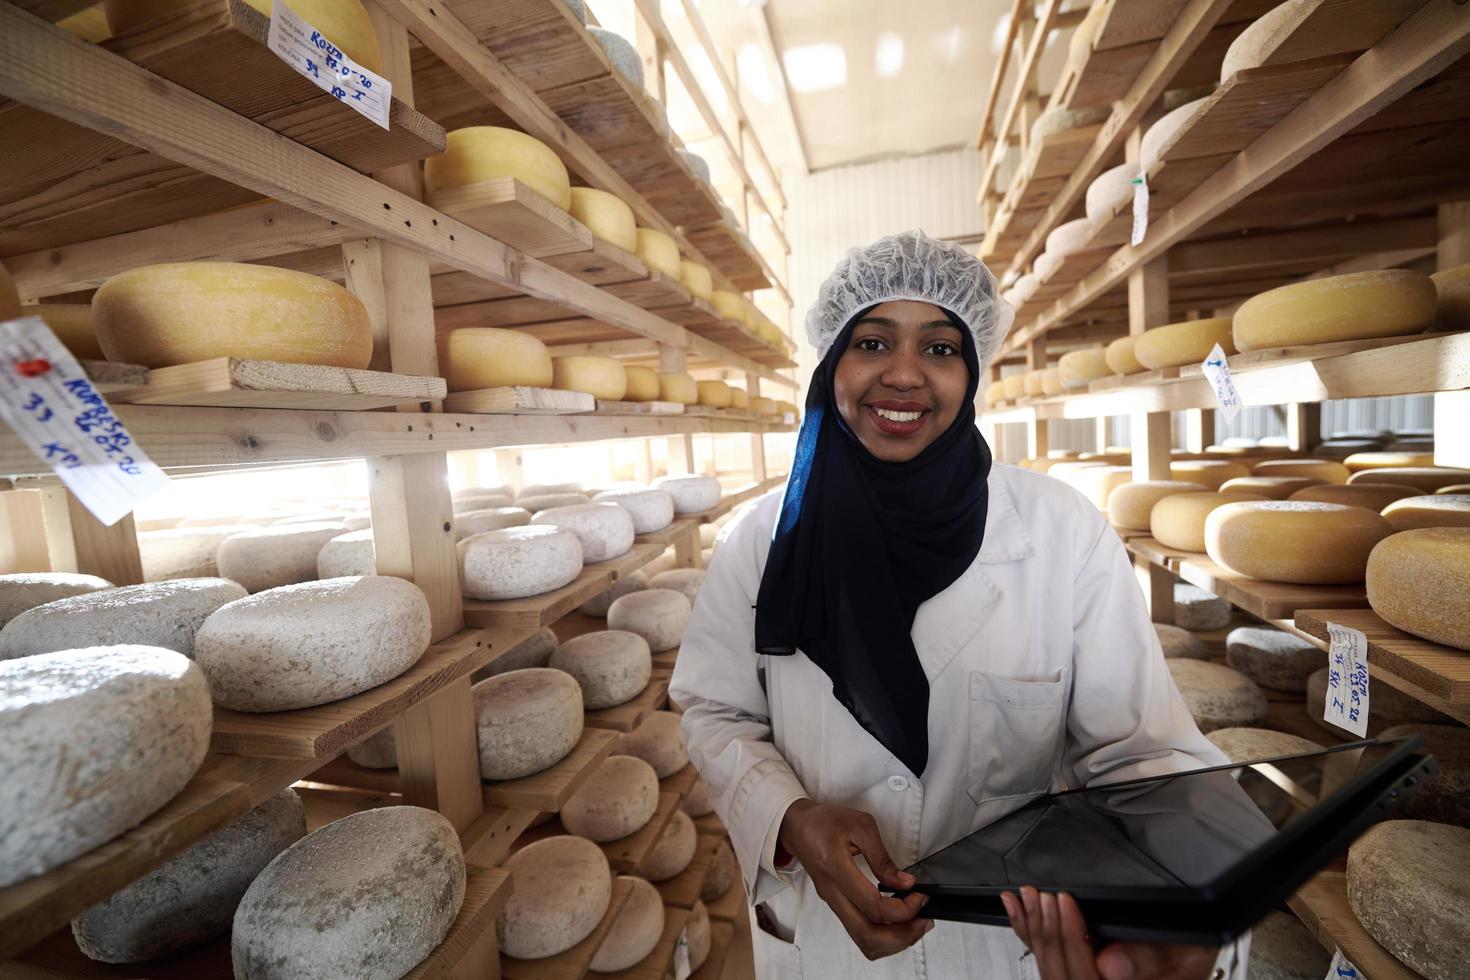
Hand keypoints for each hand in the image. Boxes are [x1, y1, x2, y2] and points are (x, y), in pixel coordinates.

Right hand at [777, 799, 932, 959]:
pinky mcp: (836, 905)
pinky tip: (898, 920)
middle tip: (923, 921)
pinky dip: (883, 935)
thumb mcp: (860, 825)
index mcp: (836, 868)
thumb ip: (882, 857)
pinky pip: (860, 932)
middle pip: (868, 936)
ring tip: (914, 924)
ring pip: (863, 941)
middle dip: (902, 936)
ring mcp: (832, 903)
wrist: (797, 827)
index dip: (902, 909)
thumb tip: (904, 883)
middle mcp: (832, 893)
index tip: (919, 895)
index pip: (873, 906)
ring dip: (893, 941)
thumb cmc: (825, 821)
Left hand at [1001, 887, 1218, 979]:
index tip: (1066, 902)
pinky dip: (1027, 934)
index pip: (1087, 978)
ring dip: (1033, 932)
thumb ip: (1151, 958)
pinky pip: (1048, 962)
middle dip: (1048, 932)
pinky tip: (1016, 910)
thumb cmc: (1193, 950)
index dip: (1071, 940)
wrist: (1193, 950)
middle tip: (1044, 896)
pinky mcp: (1079, 973)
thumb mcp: (1189, 952)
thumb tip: (1110, 966)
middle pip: (1061, 976)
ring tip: (1027, 899)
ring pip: (1049, 972)